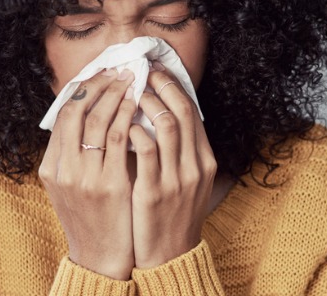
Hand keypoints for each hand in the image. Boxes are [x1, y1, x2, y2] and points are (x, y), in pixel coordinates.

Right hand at [38, 68, 137, 279]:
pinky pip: (118, 139)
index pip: (63, 114)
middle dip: (99, 85)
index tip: (101, 74)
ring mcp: (84, 177)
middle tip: (119, 70)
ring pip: (97, 120)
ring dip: (116, 94)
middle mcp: (63, 170)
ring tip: (132, 79)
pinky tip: (138, 104)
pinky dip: (127, 116)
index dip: (83, 89)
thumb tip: (86, 116)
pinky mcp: (109, 185)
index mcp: (51, 167)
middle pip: (76, 111)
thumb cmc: (91, 218)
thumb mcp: (69, 186)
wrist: (99, 257)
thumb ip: (72, 155)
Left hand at [128, 66, 217, 267]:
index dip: (174, 86)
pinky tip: (122, 126)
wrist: (170, 255)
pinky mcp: (154, 193)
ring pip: (167, 125)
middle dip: (161, 85)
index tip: (156, 71)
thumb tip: (163, 115)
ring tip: (130, 93)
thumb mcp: (187, 180)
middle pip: (183, 111)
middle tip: (141, 71)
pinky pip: (146, 152)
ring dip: (147, 103)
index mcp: (204, 160)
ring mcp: (177, 179)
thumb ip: (181, 151)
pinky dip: (134, 132)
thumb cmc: (173, 214)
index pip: (192, 111)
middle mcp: (195, 166)